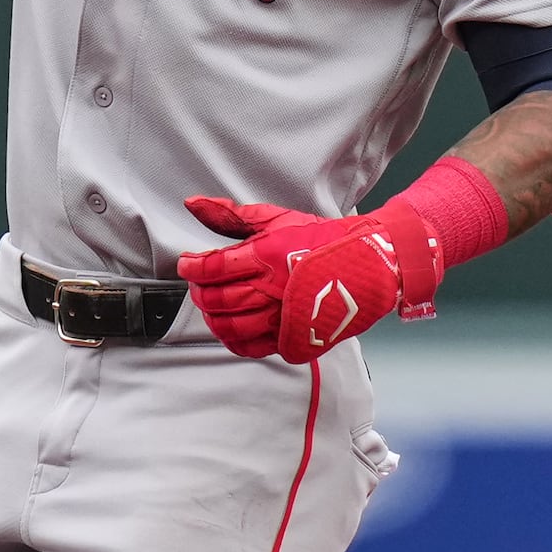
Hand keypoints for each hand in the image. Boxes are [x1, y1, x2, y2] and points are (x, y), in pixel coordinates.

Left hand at [176, 196, 438, 363]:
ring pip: (229, 326)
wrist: (365, 265)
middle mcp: (271, 289)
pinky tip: (230, 327)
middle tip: (199, 283)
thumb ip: (231, 215)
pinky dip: (232, 340)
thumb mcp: (276, 218)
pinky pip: (249, 347)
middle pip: (216, 299)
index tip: (187, 262)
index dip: (192, 266)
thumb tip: (193, 203)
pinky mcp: (291, 339)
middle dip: (199, 292)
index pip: (213, 267)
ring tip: (212, 304)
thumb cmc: (321, 240)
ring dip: (212, 317)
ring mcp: (281, 318)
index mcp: (266, 256)